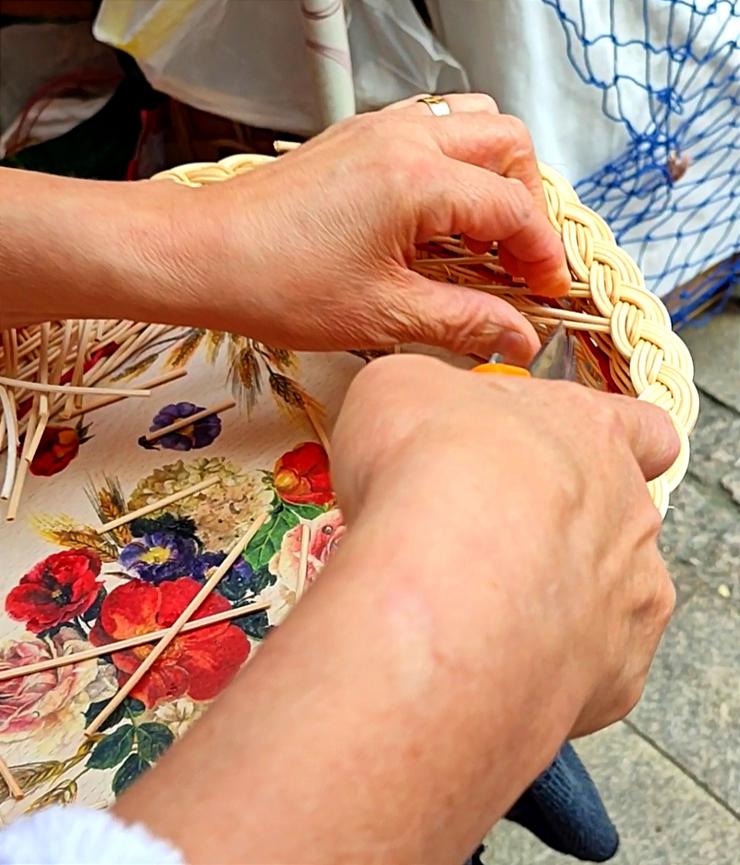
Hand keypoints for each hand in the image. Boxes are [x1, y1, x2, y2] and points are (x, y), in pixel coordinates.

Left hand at [176, 93, 569, 363]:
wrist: (205, 255)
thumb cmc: (277, 283)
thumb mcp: (383, 315)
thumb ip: (464, 322)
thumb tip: (518, 337)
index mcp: (418, 179)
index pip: (514, 207)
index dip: (542, 255)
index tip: (545, 295)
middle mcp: (405, 137)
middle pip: (508, 145)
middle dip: (529, 204)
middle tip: (519, 264)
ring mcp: (379, 129)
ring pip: (472, 123)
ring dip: (495, 175)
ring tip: (484, 237)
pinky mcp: (357, 138)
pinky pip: (431, 129)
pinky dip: (455, 167)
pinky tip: (438, 219)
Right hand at [331, 354, 679, 736]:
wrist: (441, 579)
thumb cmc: (431, 471)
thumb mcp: (400, 387)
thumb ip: (429, 395)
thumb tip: (414, 410)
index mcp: (591, 432)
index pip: (643, 428)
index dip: (613, 441)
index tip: (572, 454)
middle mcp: (628, 514)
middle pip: (616, 518)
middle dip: (558, 528)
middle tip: (486, 536)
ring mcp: (629, 598)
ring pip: (605, 596)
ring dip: (549, 596)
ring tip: (475, 602)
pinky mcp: (615, 676)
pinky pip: (585, 667)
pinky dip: (541, 663)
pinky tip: (485, 652)